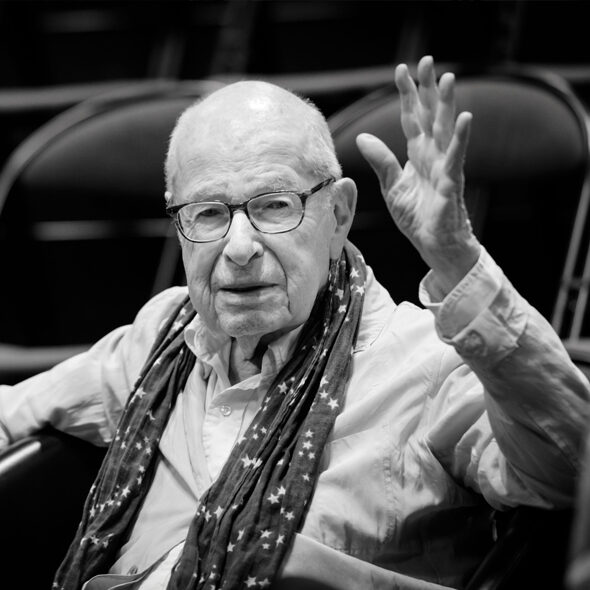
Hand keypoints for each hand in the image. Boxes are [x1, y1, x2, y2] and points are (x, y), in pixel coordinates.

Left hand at [356, 56, 480, 293]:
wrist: (433, 244)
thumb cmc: (417, 217)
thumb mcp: (391, 187)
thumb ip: (381, 161)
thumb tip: (363, 137)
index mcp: (418, 155)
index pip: (412, 118)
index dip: (407, 95)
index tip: (401, 70)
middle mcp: (433, 156)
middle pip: (430, 116)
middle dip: (428, 89)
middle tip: (427, 60)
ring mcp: (444, 168)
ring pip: (445, 131)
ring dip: (446, 105)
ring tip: (448, 79)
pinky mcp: (451, 184)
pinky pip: (456, 158)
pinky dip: (459, 139)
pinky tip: (464, 118)